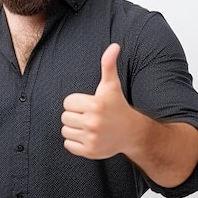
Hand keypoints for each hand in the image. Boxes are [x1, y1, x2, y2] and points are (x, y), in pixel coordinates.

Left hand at [61, 43, 140, 159]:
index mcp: (95, 104)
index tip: (89, 105)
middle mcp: (93, 122)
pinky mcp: (90, 152)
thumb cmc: (118, 106)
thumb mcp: (112, 85)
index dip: (76, 103)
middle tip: (90, 116)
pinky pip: (68, 145)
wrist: (132, 132)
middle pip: (65, 117)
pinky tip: (88, 137)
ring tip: (88, 126)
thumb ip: (108, 65)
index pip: (67, 102)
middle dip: (75, 115)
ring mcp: (92, 138)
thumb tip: (114, 45)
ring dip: (74, 129)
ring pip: (65, 131)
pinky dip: (74, 142)